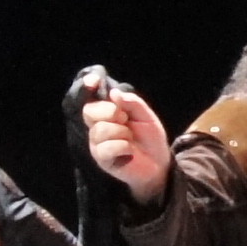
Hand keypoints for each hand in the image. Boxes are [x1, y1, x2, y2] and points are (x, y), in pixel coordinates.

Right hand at [84, 79, 173, 201]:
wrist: (159, 164)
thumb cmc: (150, 139)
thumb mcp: (146, 116)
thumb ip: (132, 102)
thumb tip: (113, 93)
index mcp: (107, 112)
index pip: (90, 98)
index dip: (88, 87)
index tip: (93, 81)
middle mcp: (97, 126)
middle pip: (89, 111)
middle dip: (110, 112)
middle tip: (126, 119)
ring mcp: (97, 143)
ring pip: (100, 130)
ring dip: (121, 132)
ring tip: (130, 139)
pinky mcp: (101, 159)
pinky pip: (106, 147)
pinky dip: (122, 147)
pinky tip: (129, 151)